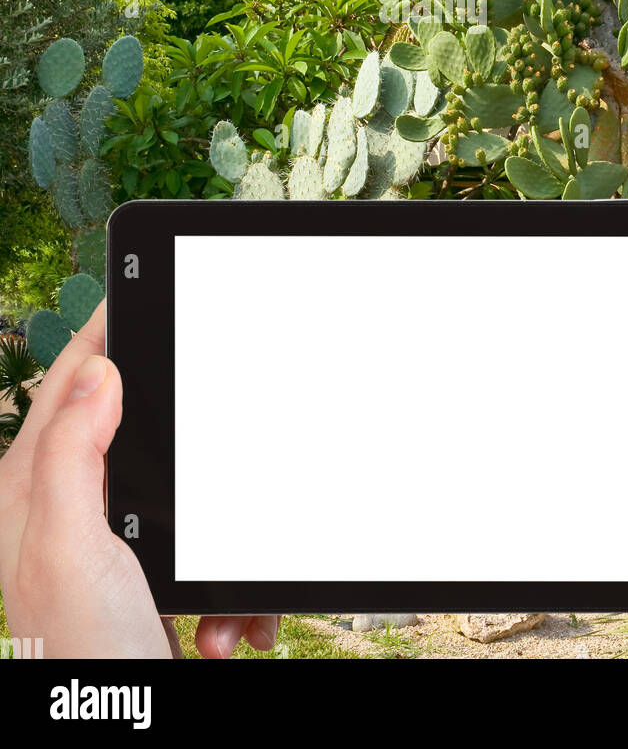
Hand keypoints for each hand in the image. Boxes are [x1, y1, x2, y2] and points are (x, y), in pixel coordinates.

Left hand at [0, 301, 278, 658]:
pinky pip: (210, 547)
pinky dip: (231, 590)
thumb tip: (97, 373)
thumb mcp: (71, 550)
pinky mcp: (149, 574)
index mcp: (31, 490)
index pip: (68, 379)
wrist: (129, 734)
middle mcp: (66, 508)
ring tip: (215, 604)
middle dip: (190, 441)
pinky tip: (224, 628)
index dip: (106, 328)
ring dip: (221, 534)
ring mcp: (110, 542)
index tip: (144, 290)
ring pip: (188, 487)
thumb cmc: (85, 659)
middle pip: (136, 424)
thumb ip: (70, 455)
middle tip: (218, 441)